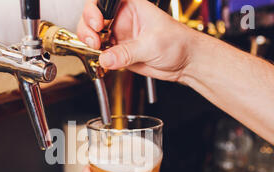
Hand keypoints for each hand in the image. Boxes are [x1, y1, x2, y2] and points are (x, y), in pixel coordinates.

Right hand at [77, 0, 195, 81]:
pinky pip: (100, 53)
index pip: (103, 0)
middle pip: (92, 17)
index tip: (98, 23)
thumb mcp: (152, 44)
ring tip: (99, 50)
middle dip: (88, 28)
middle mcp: (121, 19)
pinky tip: (104, 60)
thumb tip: (106, 58)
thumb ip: (127, 52)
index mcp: (131, 5)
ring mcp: (118, 35)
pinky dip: (97, 57)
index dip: (94, 9)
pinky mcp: (118, 52)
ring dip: (89, 43)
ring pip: (93, 35)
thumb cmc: (178, 42)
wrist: (185, 62)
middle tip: (96, 41)